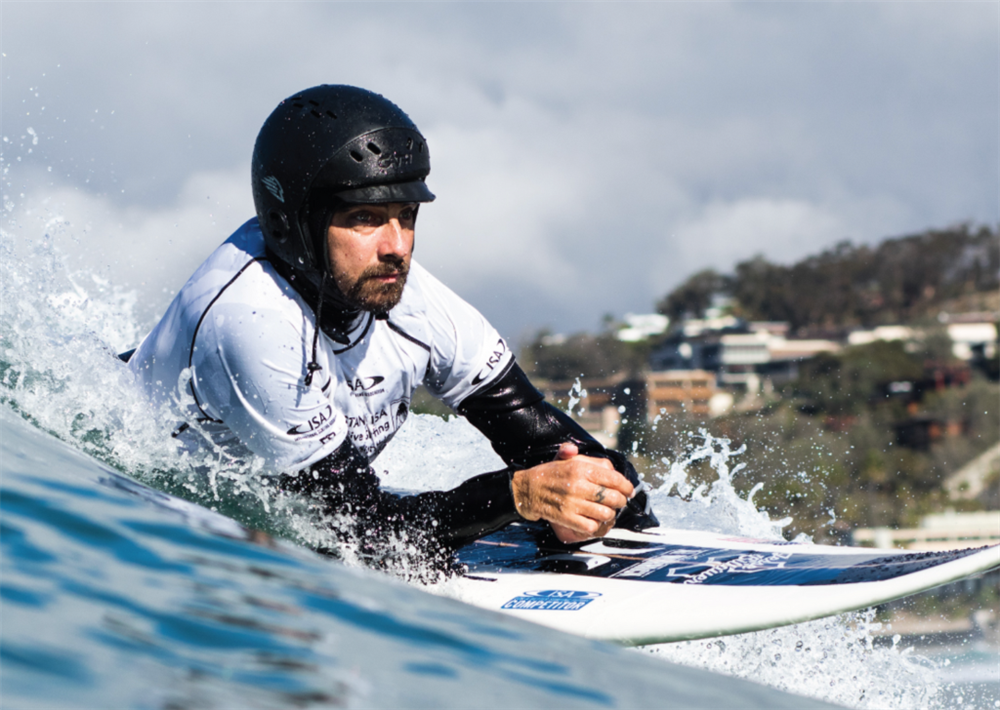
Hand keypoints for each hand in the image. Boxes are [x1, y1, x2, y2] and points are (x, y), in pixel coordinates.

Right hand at [512, 442, 632, 543]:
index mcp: (580, 468)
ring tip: (606, 511)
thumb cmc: (548, 474)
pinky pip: (591, 526)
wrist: (526, 490)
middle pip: (613, 497)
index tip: (629, 490)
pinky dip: (595, 526)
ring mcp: (572, 503)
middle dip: (621, 501)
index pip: (614, 478)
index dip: (626, 486)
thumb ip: (589, 458)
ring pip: (605, 513)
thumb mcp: (565, 458)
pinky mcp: (566, 518)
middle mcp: (577, 485)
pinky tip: (593, 520)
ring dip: (609, 514)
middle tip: (619, 502)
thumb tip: (606, 464)